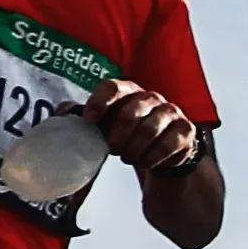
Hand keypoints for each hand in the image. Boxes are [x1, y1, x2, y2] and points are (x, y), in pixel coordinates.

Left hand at [87, 77, 203, 175]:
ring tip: (128, 158)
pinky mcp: (185, 129)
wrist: (160, 150)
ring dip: (134, 150)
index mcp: (127, 91)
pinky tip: (145, 161)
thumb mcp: (104, 124)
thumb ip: (81, 117)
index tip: (89, 122)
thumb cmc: (127, 134)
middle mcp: (150, 97)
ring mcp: (170, 112)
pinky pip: (167, 144)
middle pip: (131, 113)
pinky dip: (152, 158)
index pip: (112, 87)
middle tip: (113, 149)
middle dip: (118, 137)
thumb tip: (62, 115)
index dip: (98, 103)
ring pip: (150, 130)